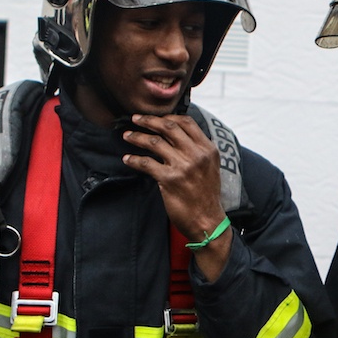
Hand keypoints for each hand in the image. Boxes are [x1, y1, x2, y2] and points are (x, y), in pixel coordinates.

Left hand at [122, 114, 231, 278]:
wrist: (207, 220)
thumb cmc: (206, 195)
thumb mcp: (211, 167)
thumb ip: (198, 150)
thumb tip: (177, 135)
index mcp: (208, 149)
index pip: (186, 122)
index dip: (168, 116)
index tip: (155, 118)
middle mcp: (197, 154)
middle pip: (168, 127)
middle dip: (148, 120)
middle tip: (135, 119)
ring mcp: (183, 166)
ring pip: (154, 142)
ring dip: (137, 136)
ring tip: (127, 136)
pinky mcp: (169, 180)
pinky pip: (146, 163)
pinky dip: (133, 159)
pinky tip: (127, 159)